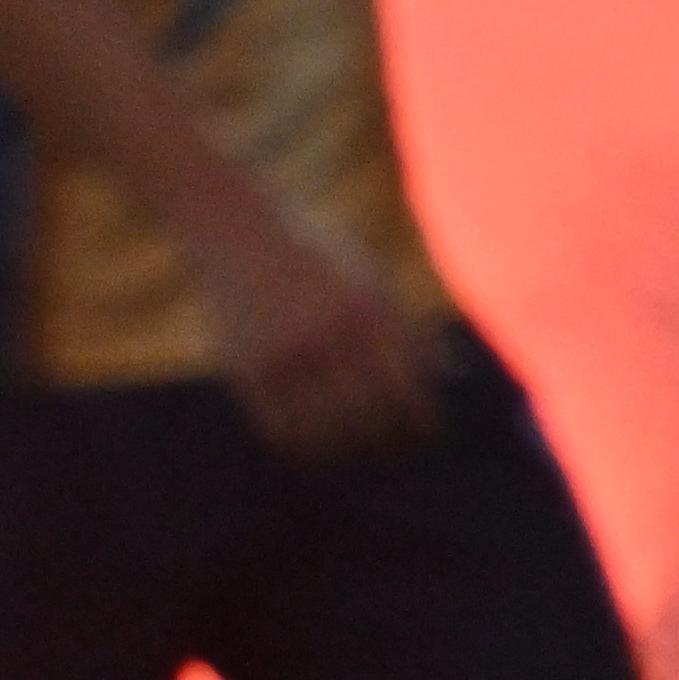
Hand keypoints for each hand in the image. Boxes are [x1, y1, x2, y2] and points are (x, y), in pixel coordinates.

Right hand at [189, 201, 445, 458]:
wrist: (232, 228)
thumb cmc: (313, 251)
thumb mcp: (368, 274)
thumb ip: (406, 323)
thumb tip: (446, 376)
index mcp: (367, 309)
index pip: (408, 389)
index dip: (421, 422)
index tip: (424, 434)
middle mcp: (329, 334)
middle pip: (369, 417)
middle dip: (384, 441)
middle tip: (388, 451)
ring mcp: (285, 354)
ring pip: (326, 431)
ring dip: (343, 449)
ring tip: (351, 449)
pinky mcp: (246, 369)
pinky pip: (282, 430)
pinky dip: (301, 443)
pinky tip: (311, 441)